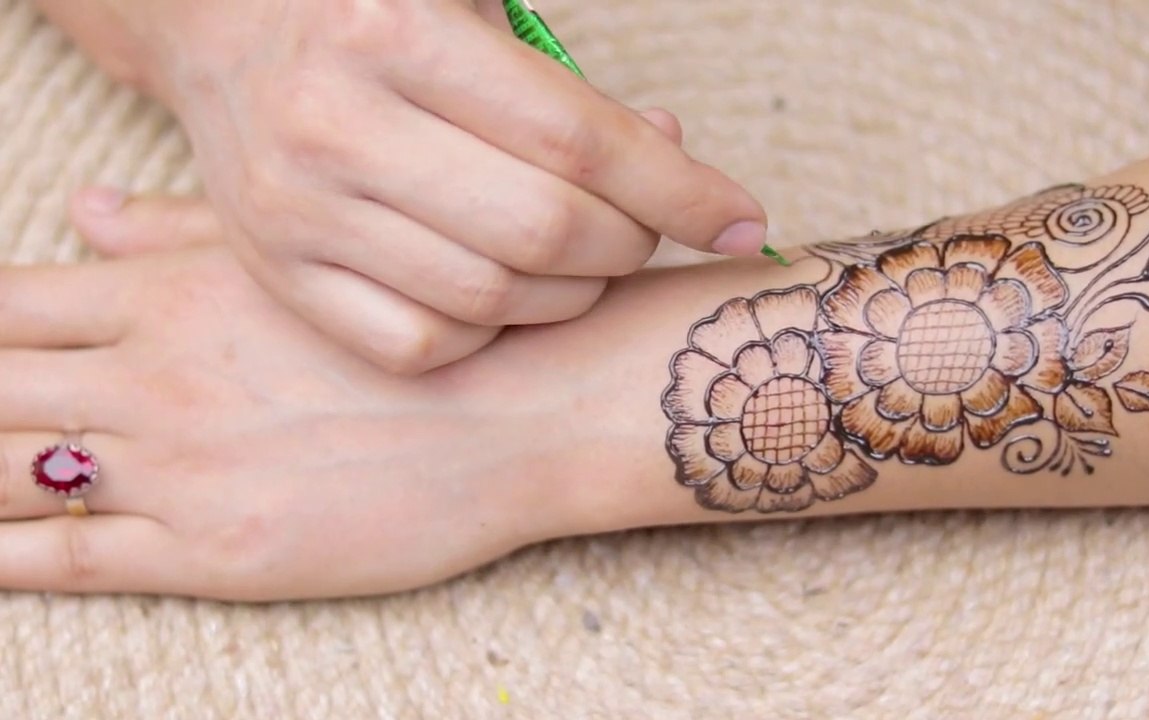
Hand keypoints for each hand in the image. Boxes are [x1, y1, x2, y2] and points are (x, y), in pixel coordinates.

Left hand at [0, 231, 612, 601]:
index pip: (2, 306)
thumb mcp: (297, 261)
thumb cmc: (427, 323)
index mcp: (168, 295)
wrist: (526, 409)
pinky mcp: (213, 552)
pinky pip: (68, 561)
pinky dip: (5, 561)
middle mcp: (150, 378)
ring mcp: (176, 468)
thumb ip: (181, 237)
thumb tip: (86, 211)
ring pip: (4, 477)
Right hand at [41, 0, 767, 372]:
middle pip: (543, 232)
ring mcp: (298, 208)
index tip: (743, 222)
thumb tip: (673, 152)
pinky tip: (506, 293)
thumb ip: (572, 91)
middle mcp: (337, 123)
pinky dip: (489, 333)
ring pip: (488, 299)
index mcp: (398, 31)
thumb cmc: (383, 17)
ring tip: (584, 261)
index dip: (681, 190)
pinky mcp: (278, 269)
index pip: (579, 141)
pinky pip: (419, 344)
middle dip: (630, 245)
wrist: (229, 32)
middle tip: (646, 233)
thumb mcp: (476, 14)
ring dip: (571, 295)